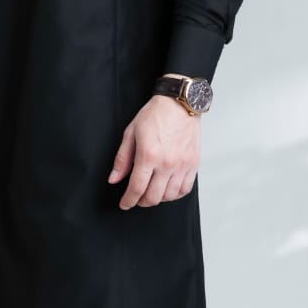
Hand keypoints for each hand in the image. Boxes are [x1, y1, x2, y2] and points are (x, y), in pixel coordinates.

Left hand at [107, 93, 200, 209]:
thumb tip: (114, 179)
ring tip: (151, 192)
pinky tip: (167, 189)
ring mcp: (182, 165)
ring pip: (169, 196)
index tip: (125, 204)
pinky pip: (185, 189)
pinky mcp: (194, 164)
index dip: (128, 200)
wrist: (180, 103)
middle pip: (153, 197)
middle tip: (136, 199)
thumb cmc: (155, 114)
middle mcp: (167, 163)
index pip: (136, 188)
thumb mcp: (131, 133)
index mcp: (149, 155)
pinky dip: (174, 194)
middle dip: (141, 202)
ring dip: (158, 199)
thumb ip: (122, 159)